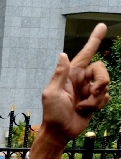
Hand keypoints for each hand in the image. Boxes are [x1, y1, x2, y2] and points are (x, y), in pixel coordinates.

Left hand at [40, 23, 109, 141]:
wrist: (59, 132)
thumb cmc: (52, 114)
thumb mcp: (52, 93)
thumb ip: (59, 75)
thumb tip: (62, 54)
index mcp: (70, 75)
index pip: (85, 54)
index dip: (94, 40)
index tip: (102, 26)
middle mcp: (81, 80)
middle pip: (101, 70)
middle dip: (102, 81)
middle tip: (93, 92)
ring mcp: (88, 90)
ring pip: (106, 85)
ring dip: (96, 98)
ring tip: (82, 107)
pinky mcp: (94, 101)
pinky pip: (106, 97)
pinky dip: (98, 105)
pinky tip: (86, 110)